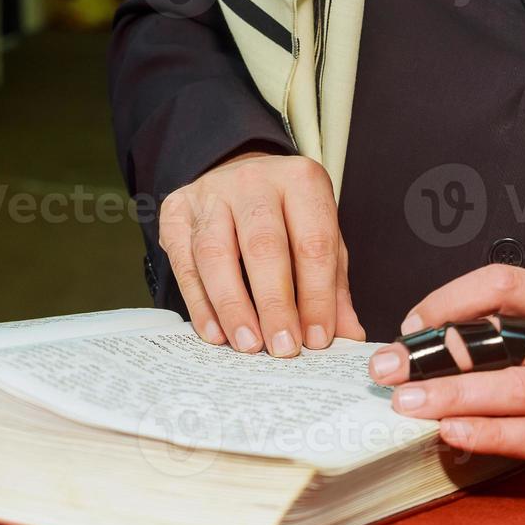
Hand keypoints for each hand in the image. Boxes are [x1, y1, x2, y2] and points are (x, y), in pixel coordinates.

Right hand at [158, 151, 364, 355]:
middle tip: (282, 347)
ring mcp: (210, 193)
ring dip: (233, 307)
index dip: (317, 296)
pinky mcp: (176, 213)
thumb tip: (348, 335)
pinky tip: (216, 332)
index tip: (317, 339)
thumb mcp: (319, 237)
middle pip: (263, 246)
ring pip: (216, 254)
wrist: (237, 176)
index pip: (312, 243)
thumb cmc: (285, 215)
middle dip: (274, 304)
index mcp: (301, 181)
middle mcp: (254, 181)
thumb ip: (333, 285)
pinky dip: (200, 304)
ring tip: (248, 344)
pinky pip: (185, 263)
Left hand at [365, 264, 524, 487]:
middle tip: (389, 368)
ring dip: (455, 395)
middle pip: (504, 341)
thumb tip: (418, 340)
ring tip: (408, 401)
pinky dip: (489, 434)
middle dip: (439, 353)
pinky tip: (452, 434)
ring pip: (517, 389)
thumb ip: (497, 333)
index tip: (412, 325)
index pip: (506, 284)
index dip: (452, 299)